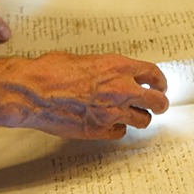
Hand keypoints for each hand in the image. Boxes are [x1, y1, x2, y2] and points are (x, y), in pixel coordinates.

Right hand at [10, 52, 169, 138]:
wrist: (33, 92)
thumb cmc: (51, 72)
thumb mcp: (84, 60)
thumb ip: (104, 69)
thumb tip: (111, 74)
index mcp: (118, 67)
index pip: (154, 74)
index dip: (160, 82)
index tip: (160, 85)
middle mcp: (121, 89)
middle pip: (157, 101)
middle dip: (159, 103)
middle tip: (158, 105)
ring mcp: (112, 112)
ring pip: (143, 120)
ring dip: (140, 117)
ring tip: (135, 116)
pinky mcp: (100, 130)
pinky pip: (120, 132)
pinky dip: (118, 128)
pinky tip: (111, 124)